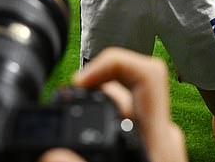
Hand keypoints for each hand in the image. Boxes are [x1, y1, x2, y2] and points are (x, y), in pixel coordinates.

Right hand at [37, 48, 186, 161]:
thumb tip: (52, 153)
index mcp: (159, 141)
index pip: (148, 74)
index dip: (110, 63)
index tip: (78, 81)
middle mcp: (161, 137)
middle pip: (125, 90)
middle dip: (90, 92)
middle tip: (61, 105)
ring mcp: (156, 145)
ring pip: (120, 112)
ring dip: (92, 112)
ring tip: (65, 120)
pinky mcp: (149, 155)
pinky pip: (123, 128)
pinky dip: (99, 128)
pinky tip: (81, 143)